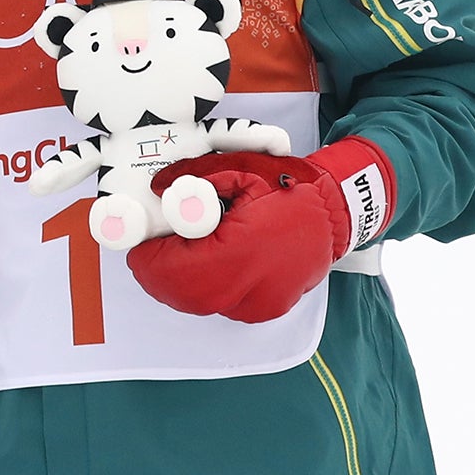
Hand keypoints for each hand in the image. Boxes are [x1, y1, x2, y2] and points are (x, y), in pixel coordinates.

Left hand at [127, 139, 393, 324]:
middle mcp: (256, 284)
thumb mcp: (241, 166)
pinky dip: (203, 289)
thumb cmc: (288, 186)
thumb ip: (194, 176)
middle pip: (184, 296)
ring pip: (201, 305)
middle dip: (158, 276)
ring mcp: (264, 302)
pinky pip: (222, 305)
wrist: (336, 212)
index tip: (138, 247)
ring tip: (172, 256)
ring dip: (177, 285)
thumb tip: (157, 187)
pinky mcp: (267, 308)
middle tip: (148, 253)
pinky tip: (201, 265)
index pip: (179, 272)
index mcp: (245, 248)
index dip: (150, 262)